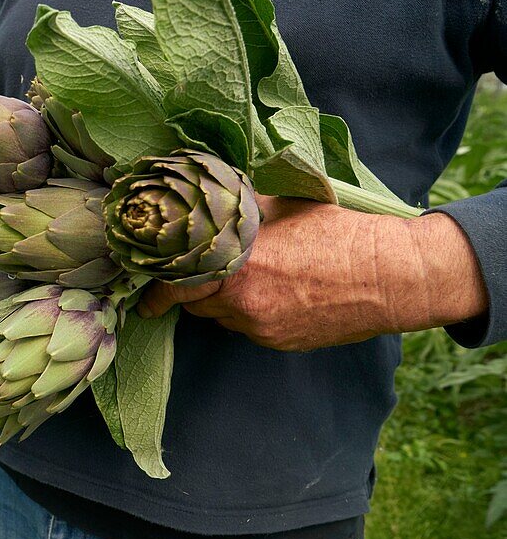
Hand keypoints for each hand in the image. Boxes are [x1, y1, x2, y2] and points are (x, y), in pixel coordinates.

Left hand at [138, 195, 488, 350]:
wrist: (392, 276)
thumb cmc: (338, 232)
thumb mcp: (283, 204)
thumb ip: (239, 207)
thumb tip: (205, 196)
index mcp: (238, 263)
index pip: (177, 282)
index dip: (156, 289)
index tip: (146, 295)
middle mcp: (244, 301)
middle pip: (195, 303)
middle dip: (191, 290)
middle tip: (190, 278)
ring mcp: (261, 327)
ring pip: (220, 317)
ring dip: (220, 301)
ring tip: (243, 277)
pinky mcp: (278, 342)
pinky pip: (247, 328)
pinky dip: (247, 312)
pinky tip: (271, 291)